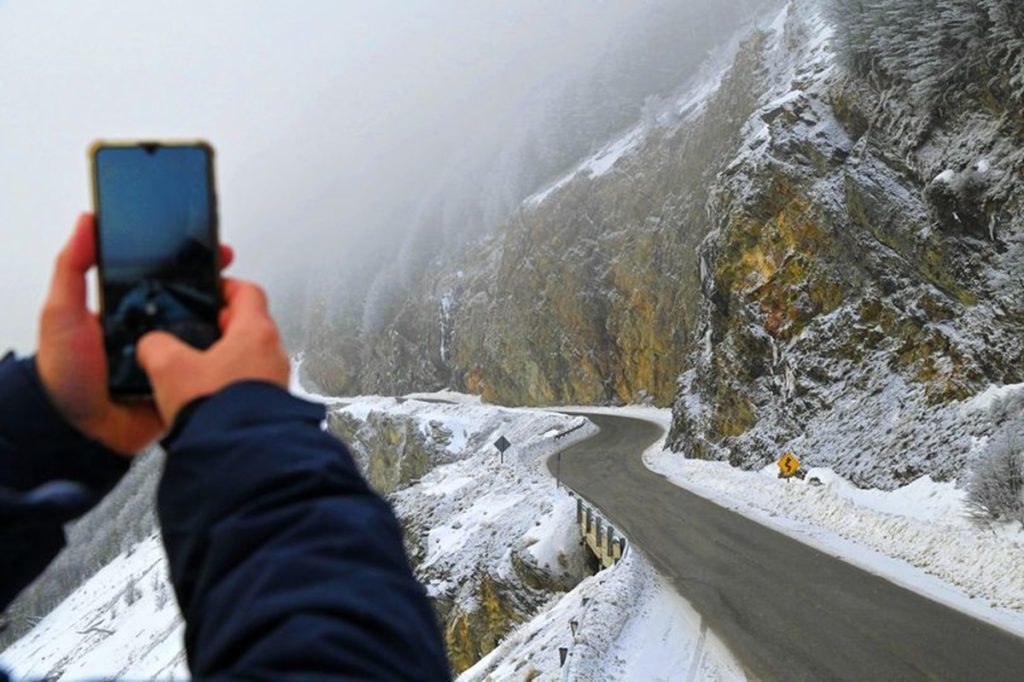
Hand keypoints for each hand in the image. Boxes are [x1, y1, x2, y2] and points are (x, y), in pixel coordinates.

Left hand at [37, 213, 233, 454]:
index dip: (193, 262)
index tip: (214, 250)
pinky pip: (208, 370)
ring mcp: (171, 357)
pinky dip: (220, 364)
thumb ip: (72, 267)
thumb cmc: (63, 374)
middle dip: (220, 293)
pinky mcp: (183, 384)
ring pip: (209, 336)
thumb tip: (87, 223)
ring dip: (224, 328)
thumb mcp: (62, 312)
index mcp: (131, 307)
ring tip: (237, 318)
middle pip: (196, 304)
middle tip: (234, 287)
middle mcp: (155, 329)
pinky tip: (229, 354)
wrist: (74, 430)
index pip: (169, 276)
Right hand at [137, 279, 289, 424]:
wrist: (238, 456)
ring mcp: (276, 381)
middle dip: (219, 327)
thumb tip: (152, 345)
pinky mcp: (271, 406)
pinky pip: (250, 385)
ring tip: (196, 369)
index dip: (224, 286)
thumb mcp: (169, 367)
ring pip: (249, 357)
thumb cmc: (218, 411)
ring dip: (224, 359)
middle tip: (194, 332)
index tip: (210, 289)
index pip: (246, 291)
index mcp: (256, 332)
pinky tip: (208, 398)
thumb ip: (156, 345)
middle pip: (248, 325)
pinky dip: (230, 384)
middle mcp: (273, 354)